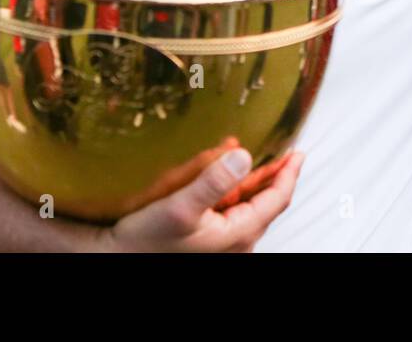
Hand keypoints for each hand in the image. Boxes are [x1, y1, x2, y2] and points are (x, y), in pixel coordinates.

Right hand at [105, 146, 302, 251]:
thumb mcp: (180, 206)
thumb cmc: (143, 241)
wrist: (114, 258)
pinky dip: (233, 191)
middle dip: (272, 175)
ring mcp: (222, 243)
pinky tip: (222, 177)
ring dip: (251, 181)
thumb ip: (213, 181)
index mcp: (238, 233)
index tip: (298, 153)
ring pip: (249, 207)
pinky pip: (231, 212)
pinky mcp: (208, 240)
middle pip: (266, 202)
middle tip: (281, 152)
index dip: (289, 173)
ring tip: (252, 158)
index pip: (277, 198)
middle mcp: (236, 242)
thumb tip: (243, 156)